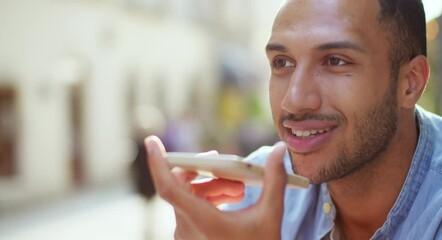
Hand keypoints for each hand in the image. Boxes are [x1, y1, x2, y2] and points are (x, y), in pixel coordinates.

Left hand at [145, 135, 287, 239]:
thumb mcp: (270, 215)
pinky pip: (191, 208)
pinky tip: (232, 199)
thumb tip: (280, 149)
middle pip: (182, 186)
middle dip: (205, 171)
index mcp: (202, 222)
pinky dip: (209, 198)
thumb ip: (274, 180)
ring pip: (188, 197)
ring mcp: (186, 234)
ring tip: (240, 190)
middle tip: (225, 163)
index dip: (158, 163)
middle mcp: (187, 229)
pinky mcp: (190, 236)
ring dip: (211, 186)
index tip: (151, 141)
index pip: (168, 188)